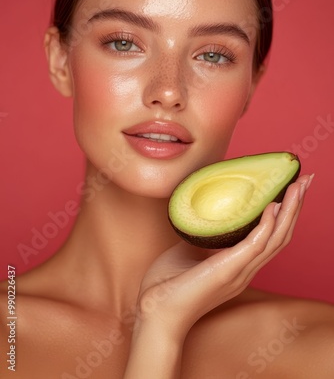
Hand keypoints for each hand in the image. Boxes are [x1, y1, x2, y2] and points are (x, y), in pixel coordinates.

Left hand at [135, 174, 312, 338]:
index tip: (291, 188)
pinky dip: (266, 226)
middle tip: (306, 180)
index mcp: (239, 266)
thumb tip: (207, 209)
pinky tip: (272, 207)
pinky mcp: (227, 272)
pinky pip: (254, 246)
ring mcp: (239, 272)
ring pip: (275, 239)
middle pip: (281, 236)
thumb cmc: (168, 284)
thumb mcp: (191, 250)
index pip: (271, 238)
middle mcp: (245, 270)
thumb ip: (205, 234)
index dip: (285, 214)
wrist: (155, 313)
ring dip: (289, 211)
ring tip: (298, 187)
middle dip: (295, 206)